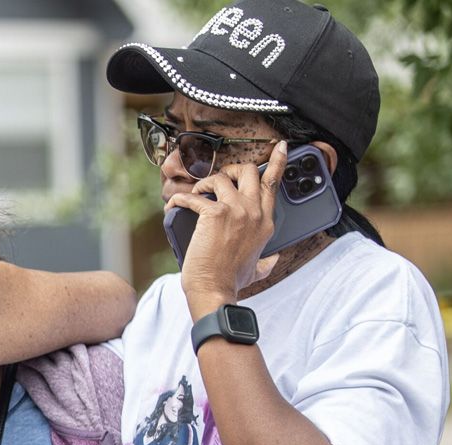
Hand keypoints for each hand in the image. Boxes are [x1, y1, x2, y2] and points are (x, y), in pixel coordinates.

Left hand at [166, 140, 286, 317]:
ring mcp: (236, 211)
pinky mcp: (213, 214)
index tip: (279, 147)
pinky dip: (179, 199)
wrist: (214, 290)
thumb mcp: (257, 270)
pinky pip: (193, 195)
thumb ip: (268, 262)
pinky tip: (173, 207)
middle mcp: (254, 213)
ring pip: (221, 177)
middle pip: (249, 171)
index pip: (273, 184)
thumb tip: (274, 260)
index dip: (276, 162)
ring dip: (205, 184)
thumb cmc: (231, 282)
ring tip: (196, 196)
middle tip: (218, 182)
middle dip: (232, 170)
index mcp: (266, 223)